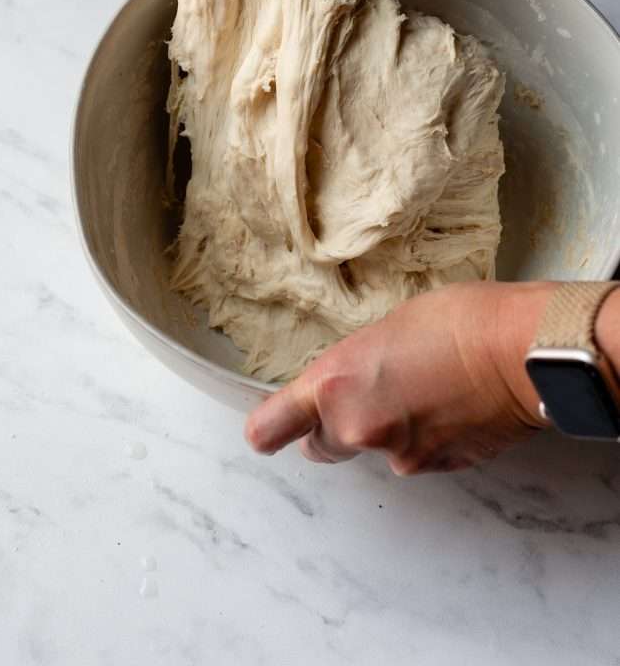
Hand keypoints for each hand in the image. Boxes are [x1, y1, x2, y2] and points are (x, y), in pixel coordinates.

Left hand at [245, 282, 555, 474]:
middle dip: (335, 429)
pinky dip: (425, 440)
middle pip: (321, 447)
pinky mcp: (437, 467)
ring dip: (387, 432)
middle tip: (366, 396)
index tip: (268, 430)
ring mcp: (398, 454)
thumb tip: (353, 386)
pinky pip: (416, 458)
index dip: (268, 430)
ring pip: (374, 452)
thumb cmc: (455, 319)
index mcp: (333, 384)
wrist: (519, 350)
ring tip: (424, 389)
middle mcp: (356, 427)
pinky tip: (450, 406)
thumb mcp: (383, 329)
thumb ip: (353, 368)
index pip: (270, 428)